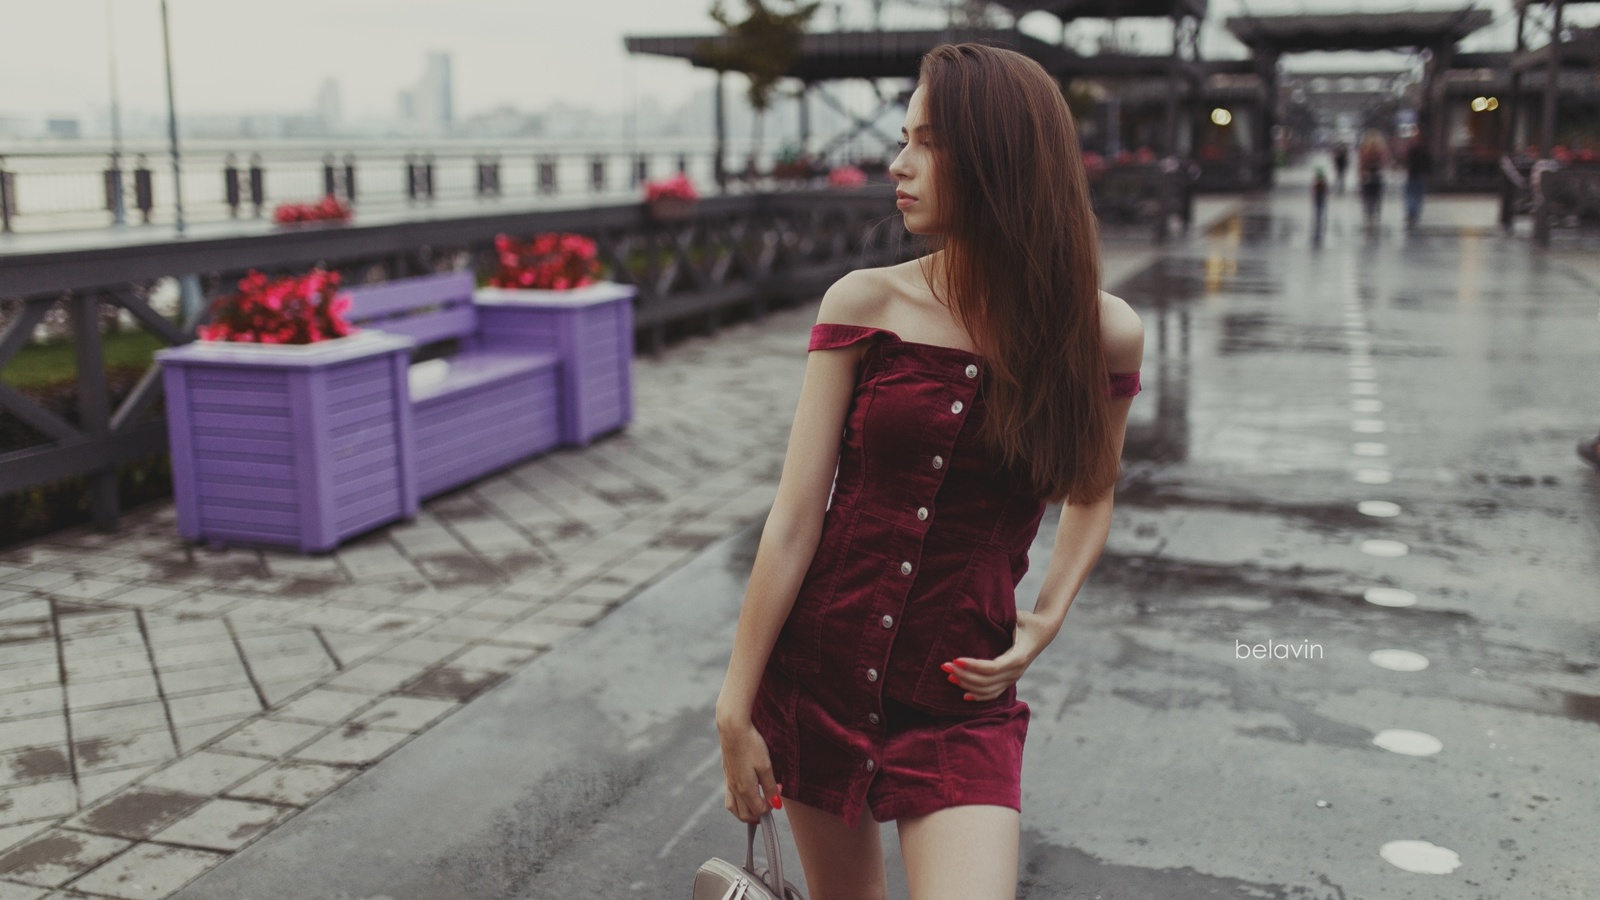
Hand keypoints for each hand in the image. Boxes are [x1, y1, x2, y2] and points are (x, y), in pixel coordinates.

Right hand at [718, 718, 781, 823]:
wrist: (733, 728)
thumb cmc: (751, 745)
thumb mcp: (766, 766)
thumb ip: (770, 787)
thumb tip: (776, 805)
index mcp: (745, 789)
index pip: (758, 810)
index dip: (771, 807)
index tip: (778, 793)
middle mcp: (734, 788)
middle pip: (744, 814)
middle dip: (757, 816)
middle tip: (769, 806)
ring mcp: (728, 782)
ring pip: (733, 808)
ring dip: (745, 812)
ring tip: (756, 806)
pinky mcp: (726, 774)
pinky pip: (729, 797)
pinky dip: (738, 802)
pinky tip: (745, 793)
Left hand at [940, 609, 1054, 701]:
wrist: (1044, 631)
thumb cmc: (1027, 620)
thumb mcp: (1017, 616)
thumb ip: (1001, 616)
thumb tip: (977, 609)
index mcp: (1019, 656)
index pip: (992, 668)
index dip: (973, 666)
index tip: (956, 659)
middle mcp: (1016, 671)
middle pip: (986, 681)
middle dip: (963, 675)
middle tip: (944, 666)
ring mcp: (1014, 678)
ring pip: (987, 690)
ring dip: (967, 684)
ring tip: (949, 676)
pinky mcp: (1009, 680)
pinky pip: (993, 694)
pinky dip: (978, 696)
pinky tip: (964, 695)